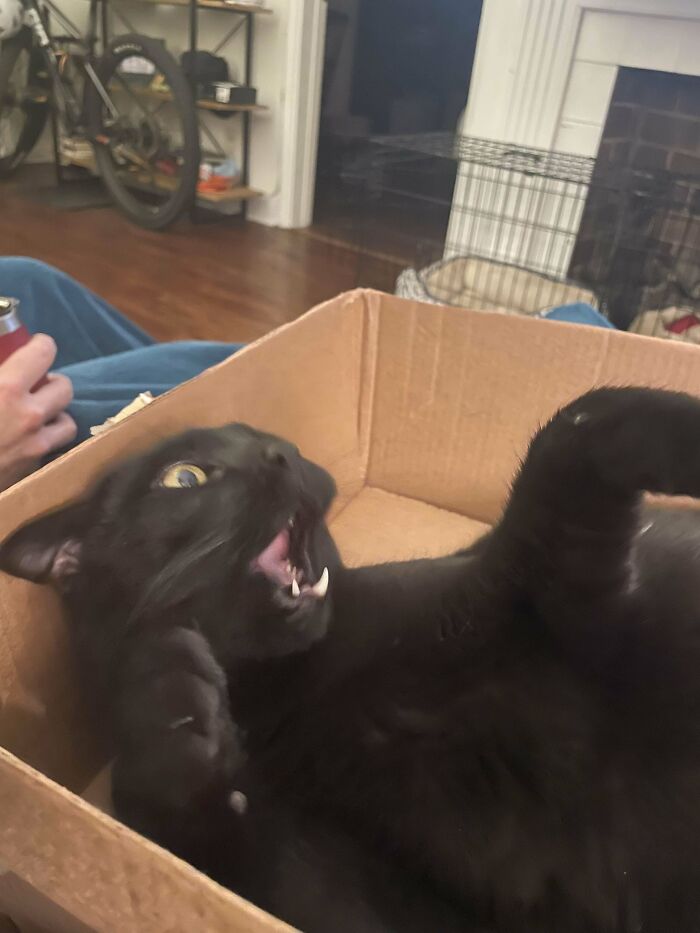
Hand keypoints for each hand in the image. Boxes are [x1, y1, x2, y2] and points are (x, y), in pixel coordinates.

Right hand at [0, 335, 75, 490]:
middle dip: (50, 382)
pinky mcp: (33, 469)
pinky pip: (53, 448)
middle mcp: (30, 416)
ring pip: (68, 421)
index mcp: (6, 389)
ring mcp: (35, 446)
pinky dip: (47, 440)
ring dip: (55, 413)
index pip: (44, 352)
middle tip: (32, 384)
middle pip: (65, 387)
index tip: (34, 347)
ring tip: (35, 413)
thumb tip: (3, 361)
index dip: (40, 345)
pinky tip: (27, 439)